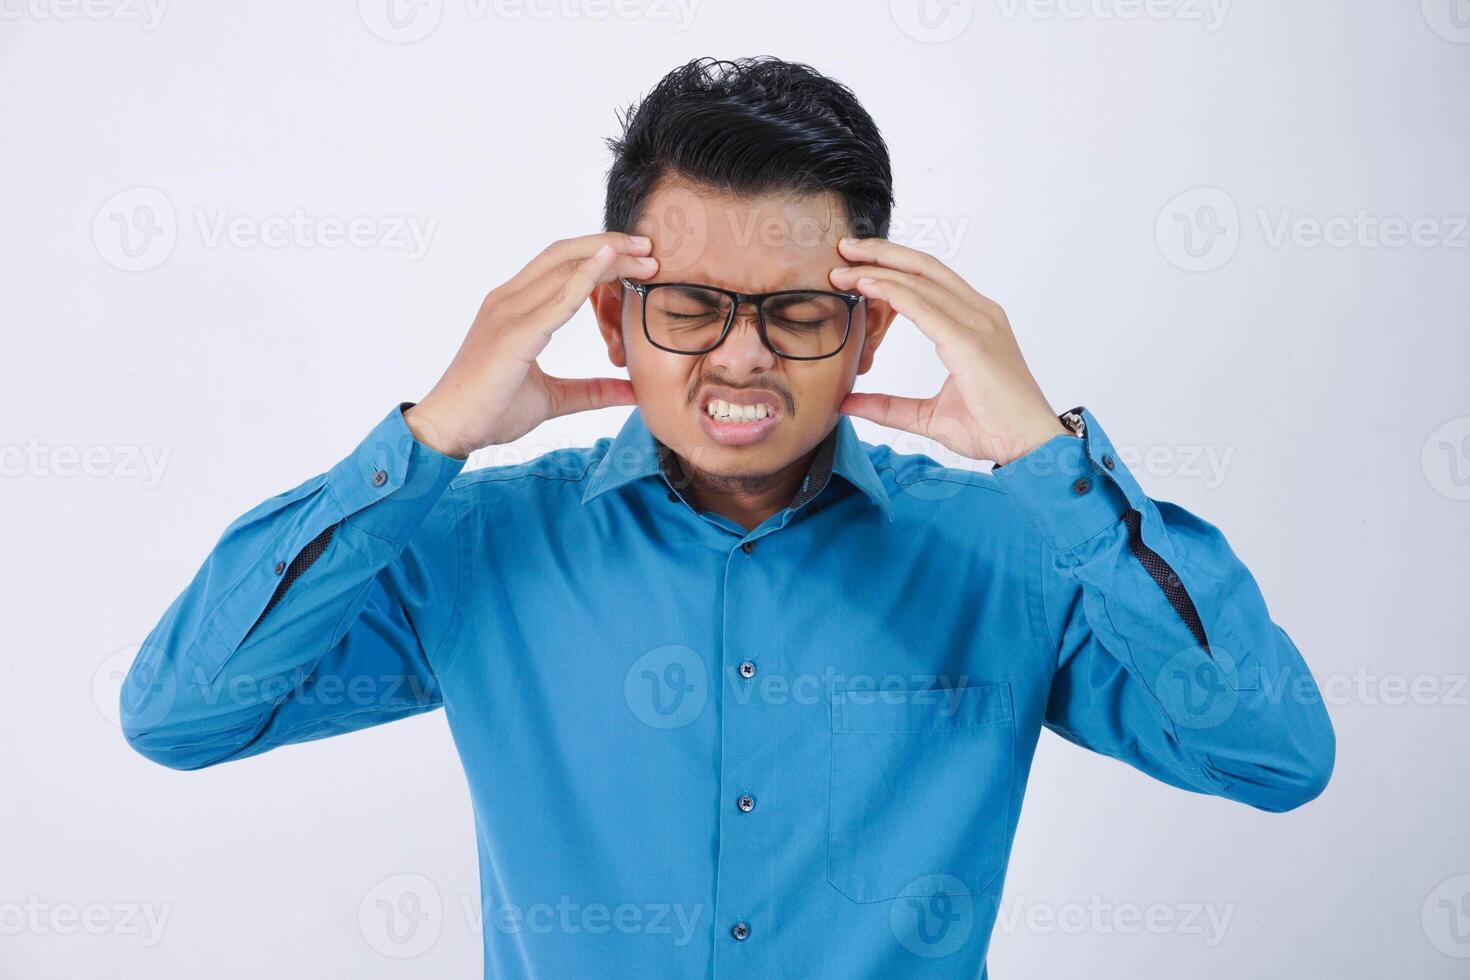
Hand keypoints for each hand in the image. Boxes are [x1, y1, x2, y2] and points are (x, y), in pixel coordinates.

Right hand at [405, 233, 658, 457]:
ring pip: (564, 268)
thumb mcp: (554, 398)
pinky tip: (608, 265)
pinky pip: (556, 300)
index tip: (638, 259)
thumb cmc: (492, 410)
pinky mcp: (513, 335)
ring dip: (608, 258)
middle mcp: (508, 300)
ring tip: (645, 258)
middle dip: (610, 245)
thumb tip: (632, 392)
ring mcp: (508, 313)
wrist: (449, 429)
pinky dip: (584, 278)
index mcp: (514, 307)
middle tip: (650, 250)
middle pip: (565, 255)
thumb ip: (592, 391)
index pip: (562, 265)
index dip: (600, 254)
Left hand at [828, 237, 1067, 465]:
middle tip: (845, 248)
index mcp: (976, 323)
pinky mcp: (970, 342)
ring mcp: (978, 324)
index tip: (857, 266)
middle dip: (882, 253)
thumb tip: (848, 404)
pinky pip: (923, 306)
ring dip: (879, 269)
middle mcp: (980, 314)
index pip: (930, 281)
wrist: (1029, 446)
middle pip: (925, 268)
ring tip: (843, 267)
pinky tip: (865, 285)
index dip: (894, 267)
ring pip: (921, 280)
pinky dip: (892, 291)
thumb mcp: (929, 416)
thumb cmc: (993, 429)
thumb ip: (889, 407)